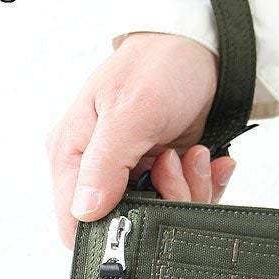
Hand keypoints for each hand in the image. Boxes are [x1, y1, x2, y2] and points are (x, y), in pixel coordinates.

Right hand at [46, 32, 236, 246]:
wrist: (200, 48)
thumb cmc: (157, 66)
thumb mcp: (131, 111)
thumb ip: (105, 163)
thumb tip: (84, 210)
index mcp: (72, 153)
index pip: (73, 223)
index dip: (109, 230)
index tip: (144, 208)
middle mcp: (97, 169)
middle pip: (124, 223)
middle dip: (162, 203)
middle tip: (175, 164)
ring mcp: (131, 174)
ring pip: (159, 215)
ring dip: (188, 190)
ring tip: (192, 153)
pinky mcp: (161, 175)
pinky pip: (183, 201)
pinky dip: (203, 184)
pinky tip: (207, 159)